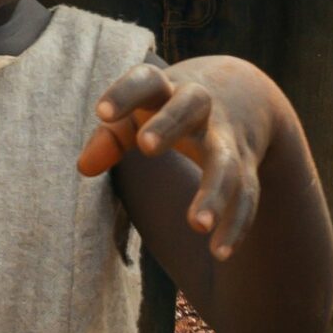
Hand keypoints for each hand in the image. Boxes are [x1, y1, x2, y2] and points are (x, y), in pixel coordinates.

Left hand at [79, 55, 284, 262]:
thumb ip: (111, 136)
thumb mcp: (143, 109)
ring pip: (226, 161)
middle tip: (146, 147)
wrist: (246, 91)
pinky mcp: (248, 165)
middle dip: (168, 124)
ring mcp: (228, 136)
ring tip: (197, 226)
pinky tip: (221, 252)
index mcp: (167, 88)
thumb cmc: (173, 105)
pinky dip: (237, 224)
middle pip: (190, 106)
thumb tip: (84, 168)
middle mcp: (201, 105)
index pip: (146, 81)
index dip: (124, 94)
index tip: (101, 112)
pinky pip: (248, 195)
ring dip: (214, 192)